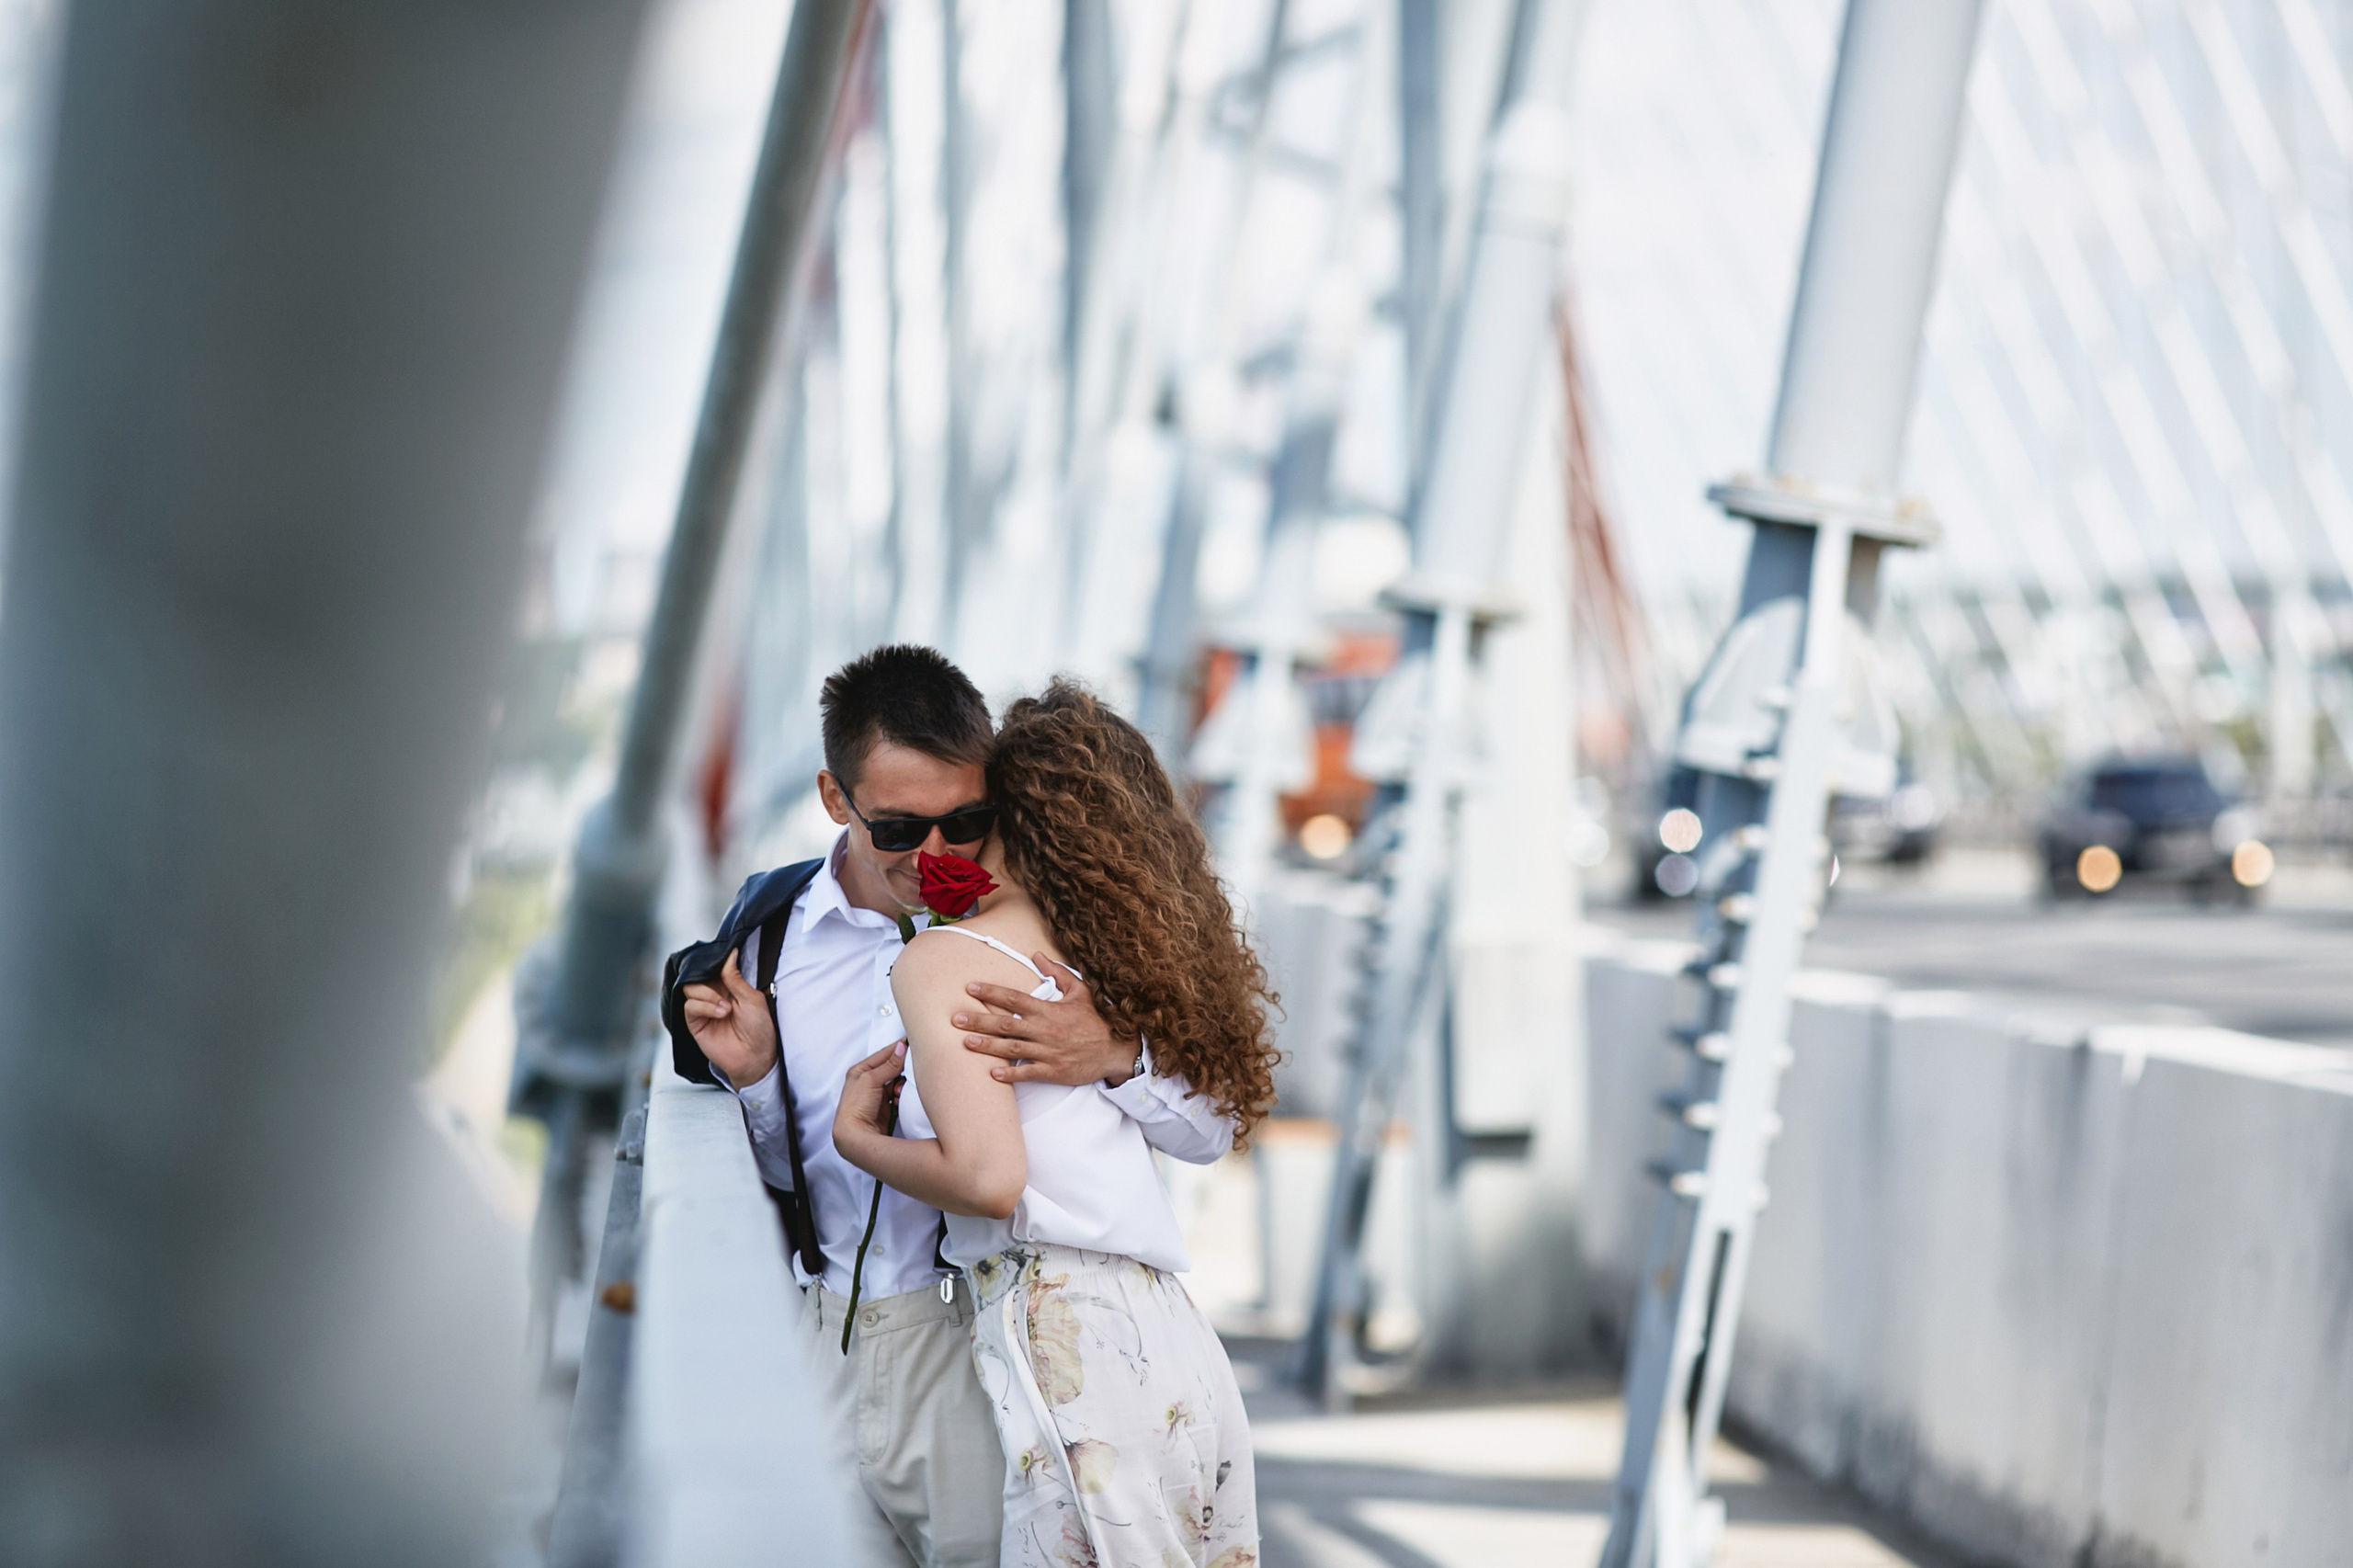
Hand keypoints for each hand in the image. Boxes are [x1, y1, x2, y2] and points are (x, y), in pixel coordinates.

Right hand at [679, 949, 778, 1088]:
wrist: (756, 1057)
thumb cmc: (760, 1028)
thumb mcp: (752, 997)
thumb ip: (735, 977)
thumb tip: (730, 953)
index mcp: (729, 986)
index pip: (713, 966)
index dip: (713, 962)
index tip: (720, 962)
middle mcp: (714, 995)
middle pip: (697, 975)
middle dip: (709, 980)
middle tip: (725, 992)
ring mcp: (704, 1009)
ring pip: (690, 988)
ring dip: (708, 995)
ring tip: (726, 1008)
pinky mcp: (696, 1023)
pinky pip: (690, 1006)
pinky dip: (704, 1006)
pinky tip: (719, 1013)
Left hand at [833, 1041, 906, 1169]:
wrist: (855, 1136)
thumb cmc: (856, 1106)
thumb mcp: (871, 1079)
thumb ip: (889, 1064)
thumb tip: (902, 1047)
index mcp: (860, 1071)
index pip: (884, 1054)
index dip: (898, 1048)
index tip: (913, 1043)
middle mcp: (867, 1082)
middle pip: (892, 1068)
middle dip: (901, 1070)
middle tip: (911, 1069)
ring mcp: (877, 1095)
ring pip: (897, 1082)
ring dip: (901, 1085)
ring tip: (899, 1091)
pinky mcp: (885, 1107)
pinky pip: (898, 1095)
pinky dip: (901, 1096)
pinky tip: (899, 1099)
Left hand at [957, 956, 1137, 1086]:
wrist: (1117, 1049)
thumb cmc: (1097, 1019)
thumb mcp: (1081, 991)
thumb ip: (1057, 973)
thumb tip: (1037, 954)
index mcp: (1049, 1010)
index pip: (1014, 999)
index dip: (991, 993)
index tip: (970, 989)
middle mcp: (1045, 1030)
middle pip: (1005, 1024)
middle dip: (979, 1021)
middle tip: (956, 1019)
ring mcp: (1048, 1053)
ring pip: (1011, 1049)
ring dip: (987, 1046)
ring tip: (966, 1043)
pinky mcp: (1053, 1072)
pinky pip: (1028, 1073)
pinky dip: (1010, 1074)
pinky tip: (992, 1074)